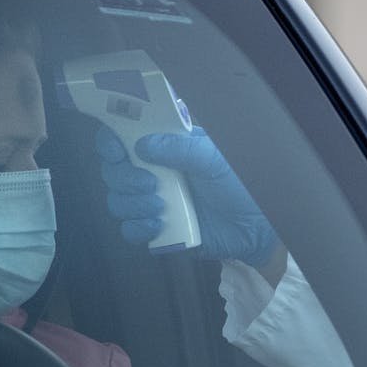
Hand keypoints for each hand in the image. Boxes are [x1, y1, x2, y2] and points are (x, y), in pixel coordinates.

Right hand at [97, 125, 279, 266]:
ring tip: (160, 207)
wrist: (254, 228)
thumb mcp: (214, 159)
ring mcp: (153, 202)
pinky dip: (138, 227)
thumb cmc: (239, 187)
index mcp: (165, 149)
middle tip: (150, 183)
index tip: (117, 150)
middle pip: (113, 171)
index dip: (111, 141)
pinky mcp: (157, 229)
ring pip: (117, 201)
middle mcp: (154, 173)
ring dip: (132, 204)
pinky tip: (158, 225)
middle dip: (125, 178)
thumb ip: (181, 148)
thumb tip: (143, 145)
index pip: (124, 137)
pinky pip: (129, 229)